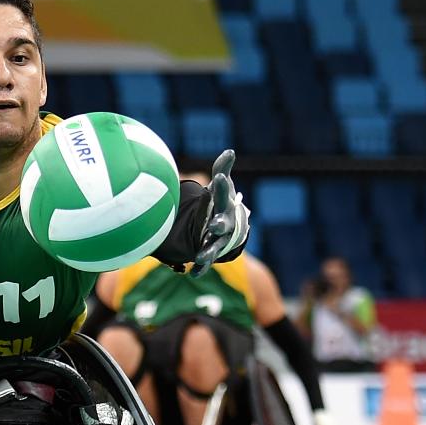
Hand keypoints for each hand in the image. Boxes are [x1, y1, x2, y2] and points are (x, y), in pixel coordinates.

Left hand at [189, 150, 250, 276]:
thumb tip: (229, 150)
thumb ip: (223, 169)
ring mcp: (218, 241)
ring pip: (214, 248)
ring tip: (199, 257)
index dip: (221, 186)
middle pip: (223, 224)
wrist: (233, 229)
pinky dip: (200, 269)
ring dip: (207, 252)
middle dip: (220, 224)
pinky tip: (192, 273)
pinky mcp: (210, 254)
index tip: (218, 177)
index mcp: (225, 206)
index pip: (223, 194)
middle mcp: (224, 224)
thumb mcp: (223, 188)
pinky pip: (205, 264)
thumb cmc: (224, 204)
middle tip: (214, 224)